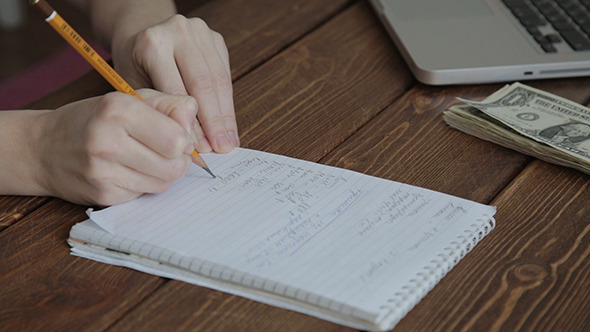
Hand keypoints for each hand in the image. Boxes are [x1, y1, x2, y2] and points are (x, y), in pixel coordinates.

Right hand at [33, 89, 197, 205]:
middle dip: (179, 160)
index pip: (177, 138)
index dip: (185, 140)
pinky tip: (128, 171)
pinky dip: (145, 184)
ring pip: (164, 183)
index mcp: (119, 108)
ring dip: (163, 174)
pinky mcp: (103, 195)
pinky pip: (145, 194)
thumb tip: (194, 123)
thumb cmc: (94, 120)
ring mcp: (103, 171)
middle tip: (166, 152)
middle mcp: (108, 140)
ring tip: (147, 160)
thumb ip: (169, 105)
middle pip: (175, 165)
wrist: (41, 148)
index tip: (177, 136)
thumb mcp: (130, 99)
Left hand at [111, 15, 238, 152]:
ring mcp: (200, 32)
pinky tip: (229, 125)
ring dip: (225, 115)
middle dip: (214, 122)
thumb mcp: (135, 88)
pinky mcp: (216, 38)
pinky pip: (226, 75)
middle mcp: (178, 32)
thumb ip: (160, 112)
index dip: (191, 124)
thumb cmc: (135, 66)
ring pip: (220, 80)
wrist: (140, 33)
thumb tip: (187, 145)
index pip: (177, 92)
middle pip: (203, 84)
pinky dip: (228, 102)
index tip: (200, 149)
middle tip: (221, 149)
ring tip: (228, 141)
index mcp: (152, 44)